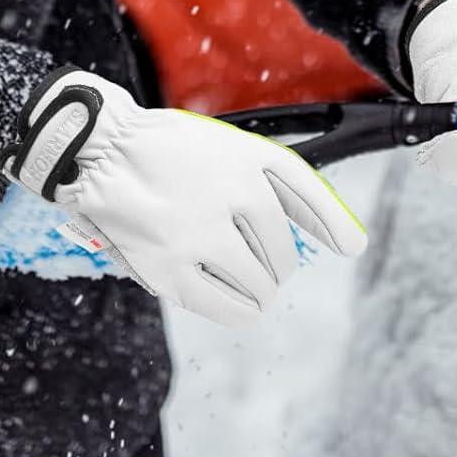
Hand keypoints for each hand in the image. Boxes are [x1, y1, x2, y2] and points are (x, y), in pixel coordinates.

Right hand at [0, 66, 366, 326]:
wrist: (103, 153)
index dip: (334, 224)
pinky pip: (230, 308)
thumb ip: (291, 187)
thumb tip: (353, 244)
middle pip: (283, 254)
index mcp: (247, 163)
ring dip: (259, 286)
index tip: (351, 245)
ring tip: (242, 273)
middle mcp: (230, 198)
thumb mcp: (234, 147)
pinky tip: (234, 297)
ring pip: (260, 286)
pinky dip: (241, 308)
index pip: (308, 200)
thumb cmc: (173, 150)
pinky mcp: (172, 272)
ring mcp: (200, 238)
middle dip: (276, 258)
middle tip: (253, 249)